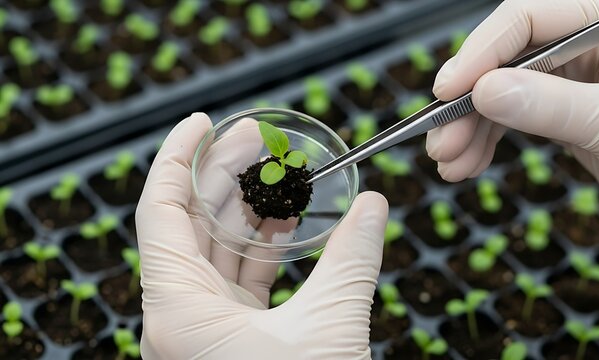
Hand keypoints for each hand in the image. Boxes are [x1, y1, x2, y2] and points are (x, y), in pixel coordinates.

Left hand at [136, 113, 388, 358]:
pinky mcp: (228, 337)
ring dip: (246, 209)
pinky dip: (259, 248)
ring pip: (214, 251)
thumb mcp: (330, 326)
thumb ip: (352, 260)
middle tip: (254, 138)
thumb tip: (373, 206)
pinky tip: (284, 221)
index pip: (159, 212)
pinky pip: (234, 279)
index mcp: (178, 311)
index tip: (202, 123)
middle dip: (224, 173)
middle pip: (190, 223)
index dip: (178, 157)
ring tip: (276, 174)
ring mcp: (201, 328)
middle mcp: (178, 317)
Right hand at [426, 0, 598, 221]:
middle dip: (469, 101)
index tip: (447, 89)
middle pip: (509, 55)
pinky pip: (514, 112)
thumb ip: (552, 105)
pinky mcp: (565, 103)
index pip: (532, 16)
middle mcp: (594, 35)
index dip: (482, 51)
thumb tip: (485, 91)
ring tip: (449, 161)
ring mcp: (577, 71)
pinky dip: (487, 138)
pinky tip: (469, 162)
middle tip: (441, 139)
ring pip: (503, 88)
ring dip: (470, 127)